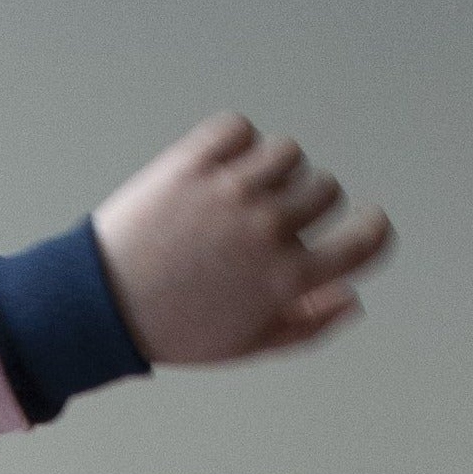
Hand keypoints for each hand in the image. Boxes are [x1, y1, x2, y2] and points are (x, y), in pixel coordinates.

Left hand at [90, 115, 393, 366]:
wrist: (100, 306)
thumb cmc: (176, 330)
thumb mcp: (245, 343)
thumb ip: (308, 325)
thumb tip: (353, 296)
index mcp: (286, 280)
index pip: (367, 239)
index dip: (373, 230)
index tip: (364, 226)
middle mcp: (266, 230)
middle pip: (326, 188)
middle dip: (308, 203)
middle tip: (269, 224)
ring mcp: (231, 192)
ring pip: (287, 152)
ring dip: (273, 170)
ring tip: (241, 196)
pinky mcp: (194, 163)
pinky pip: (240, 129)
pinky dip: (235, 143)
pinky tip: (218, 171)